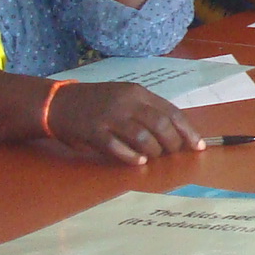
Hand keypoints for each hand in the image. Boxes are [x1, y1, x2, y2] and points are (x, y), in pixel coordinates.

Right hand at [45, 82, 201, 165]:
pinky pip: (118, 147)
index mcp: (137, 92)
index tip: (198, 146)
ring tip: (154, 157)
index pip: (171, 112)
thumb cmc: (97, 102)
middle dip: (172, 143)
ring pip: (142, 137)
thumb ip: (147, 110)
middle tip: (172, 153)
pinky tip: (138, 161)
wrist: (56, 103)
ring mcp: (109, 117)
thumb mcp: (124, 97)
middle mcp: (126, 102)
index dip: (188, 131)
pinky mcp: (93, 132)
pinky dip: (132, 157)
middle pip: (161, 124)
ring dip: (154, 151)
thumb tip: (177, 132)